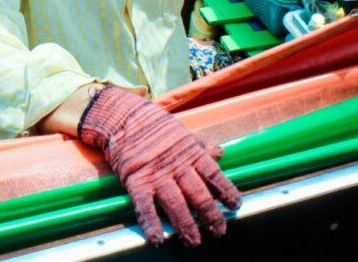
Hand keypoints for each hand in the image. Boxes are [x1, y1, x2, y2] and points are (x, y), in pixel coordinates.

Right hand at [78, 85, 240, 245]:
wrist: (122, 117)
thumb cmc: (154, 125)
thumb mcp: (182, 133)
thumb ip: (201, 147)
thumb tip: (221, 153)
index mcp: (191, 153)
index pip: (215, 176)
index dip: (227, 192)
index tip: (235, 205)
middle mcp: (177, 166)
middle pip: (199, 195)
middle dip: (210, 216)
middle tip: (219, 231)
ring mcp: (156, 175)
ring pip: (176, 204)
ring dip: (186, 225)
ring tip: (193, 241)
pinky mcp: (136, 182)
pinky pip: (145, 206)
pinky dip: (150, 223)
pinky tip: (157, 238)